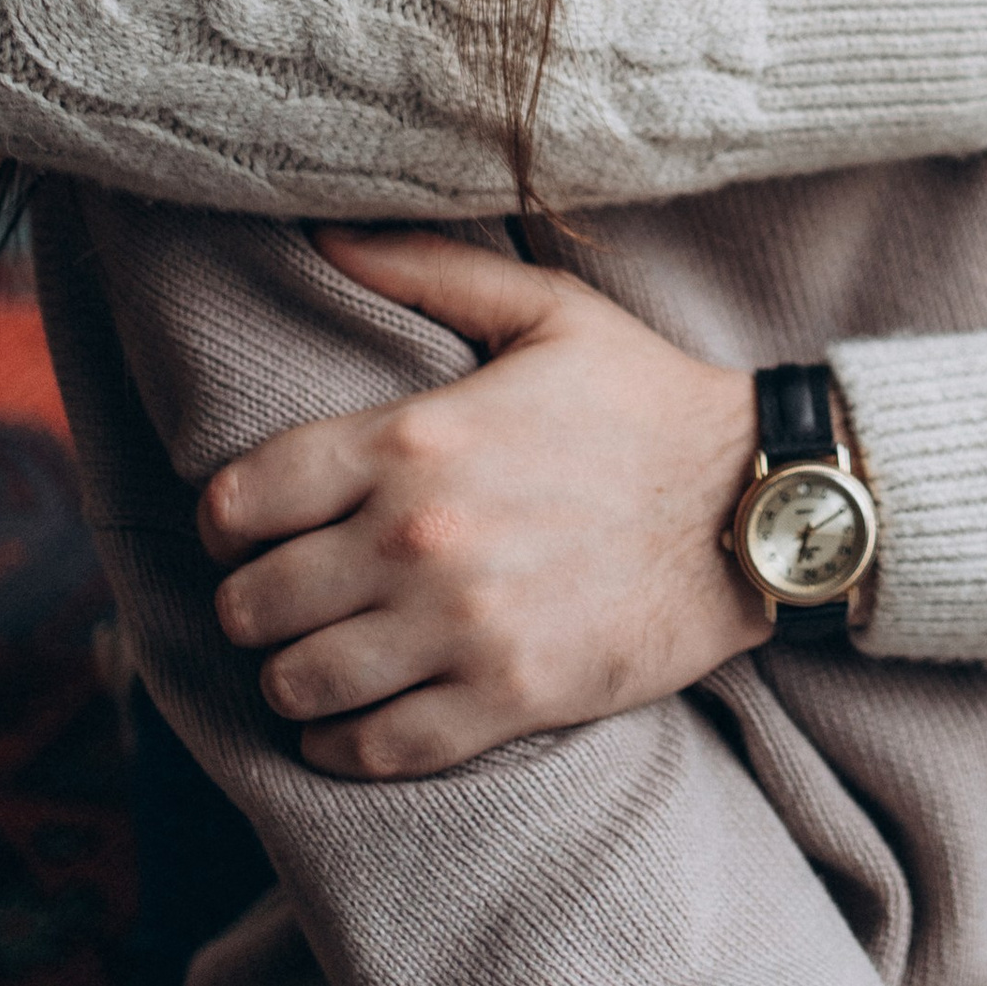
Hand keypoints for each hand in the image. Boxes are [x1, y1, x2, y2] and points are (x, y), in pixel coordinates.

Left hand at [200, 231, 768, 777]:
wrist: (761, 502)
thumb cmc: (653, 401)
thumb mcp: (548, 312)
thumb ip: (427, 271)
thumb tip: (326, 235)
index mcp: (414, 440)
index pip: (237, 502)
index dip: (225, 521)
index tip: (250, 528)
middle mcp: (419, 540)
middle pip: (252, 605)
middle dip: (252, 602)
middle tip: (285, 596)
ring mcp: (461, 629)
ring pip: (297, 683)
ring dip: (290, 675)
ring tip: (315, 658)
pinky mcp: (507, 699)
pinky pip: (372, 750)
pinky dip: (338, 745)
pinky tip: (348, 720)